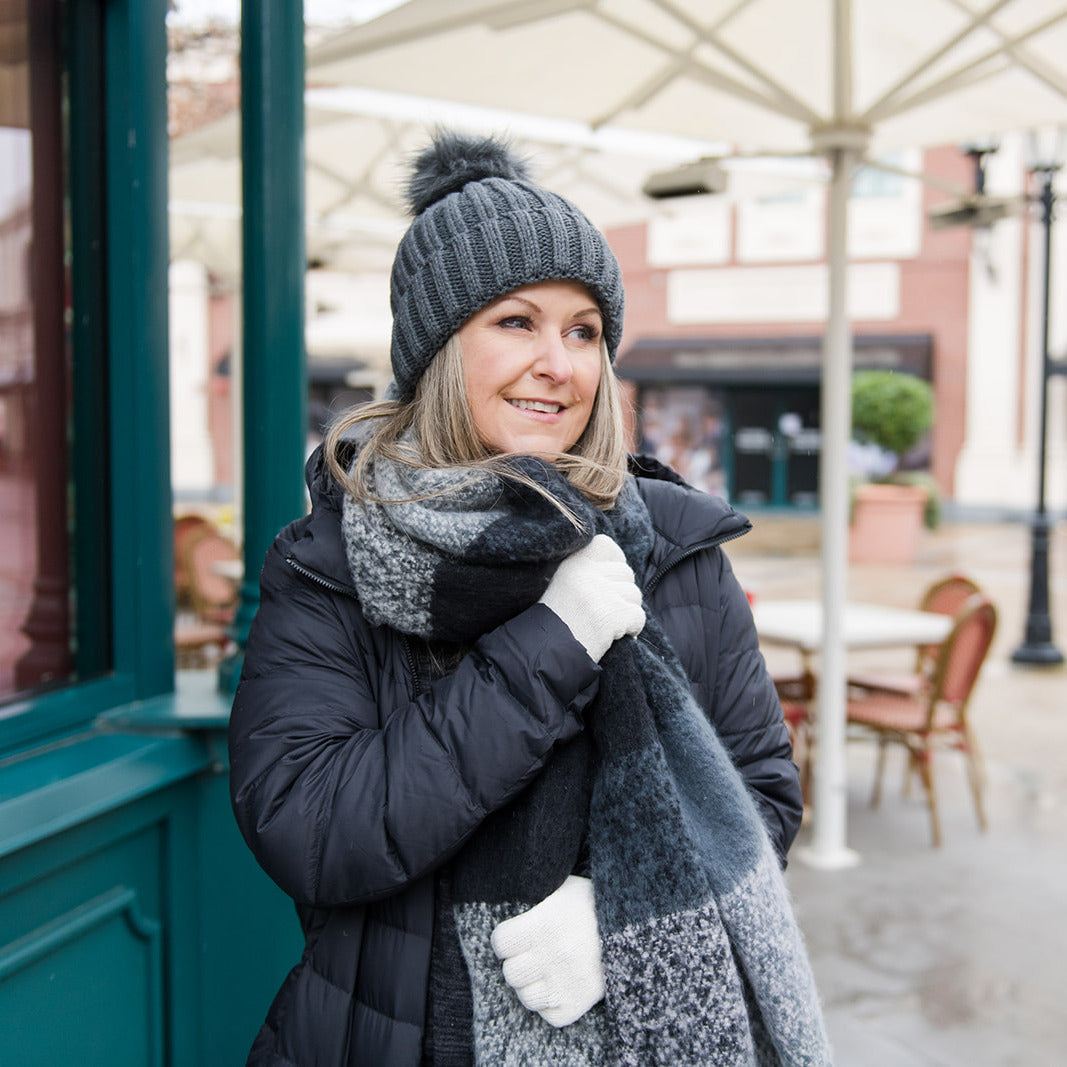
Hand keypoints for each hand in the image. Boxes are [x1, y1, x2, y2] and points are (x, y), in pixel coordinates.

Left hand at [490, 875, 604, 1027]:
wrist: (635, 925)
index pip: (500, 942)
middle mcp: (553, 955)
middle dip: (518, 962)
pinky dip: (551, 1005)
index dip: (506, 939)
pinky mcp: (579, 1003)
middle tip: (531, 954)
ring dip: (532, 986)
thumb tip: (509, 898)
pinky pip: (550, 1016)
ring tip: (543, 972)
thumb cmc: (593, 903)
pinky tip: (559, 986)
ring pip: (527, 997)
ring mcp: (566, 983)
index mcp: (544, 924)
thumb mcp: (563, 887)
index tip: (515, 937)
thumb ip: (535, 899)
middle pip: (511, 973)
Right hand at [538, 534, 644, 661]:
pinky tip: (615, 636)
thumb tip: (621, 566)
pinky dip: (632, 629)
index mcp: (572, 562)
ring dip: (627, 612)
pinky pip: (638, 616)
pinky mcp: (613, 615)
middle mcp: (587, 573)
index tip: (610, 579)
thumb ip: (588, 572)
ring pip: (635, 595)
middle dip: (622, 593)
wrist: (545, 654)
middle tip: (605, 611)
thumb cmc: (556, 623)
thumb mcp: (564, 585)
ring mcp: (601, 593)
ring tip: (607, 625)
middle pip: (625, 573)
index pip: (606, 545)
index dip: (614, 561)